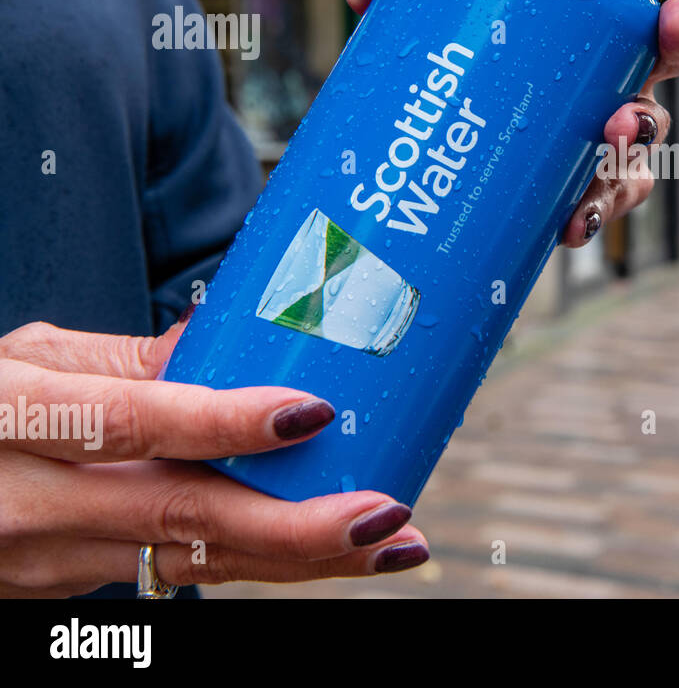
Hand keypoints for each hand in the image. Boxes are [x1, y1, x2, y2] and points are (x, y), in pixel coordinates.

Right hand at [0, 319, 427, 596]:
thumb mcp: (31, 359)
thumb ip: (130, 359)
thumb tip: (228, 338)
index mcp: (19, 416)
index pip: (134, 421)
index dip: (226, 421)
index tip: (311, 412)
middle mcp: (32, 500)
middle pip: (181, 516)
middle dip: (298, 526)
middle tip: (386, 515)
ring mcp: (48, 559)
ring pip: (193, 563)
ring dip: (300, 559)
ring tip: (388, 544)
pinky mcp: (68, 592)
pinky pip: (176, 573)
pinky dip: (256, 560)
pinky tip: (325, 547)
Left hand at [344, 0, 678, 248]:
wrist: (415, 154)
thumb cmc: (438, 64)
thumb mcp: (409, 18)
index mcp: (579, 9)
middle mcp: (604, 68)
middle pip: (665, 46)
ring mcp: (597, 131)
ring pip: (645, 130)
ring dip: (642, 126)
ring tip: (618, 128)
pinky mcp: (577, 188)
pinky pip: (605, 201)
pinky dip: (595, 210)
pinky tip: (575, 219)